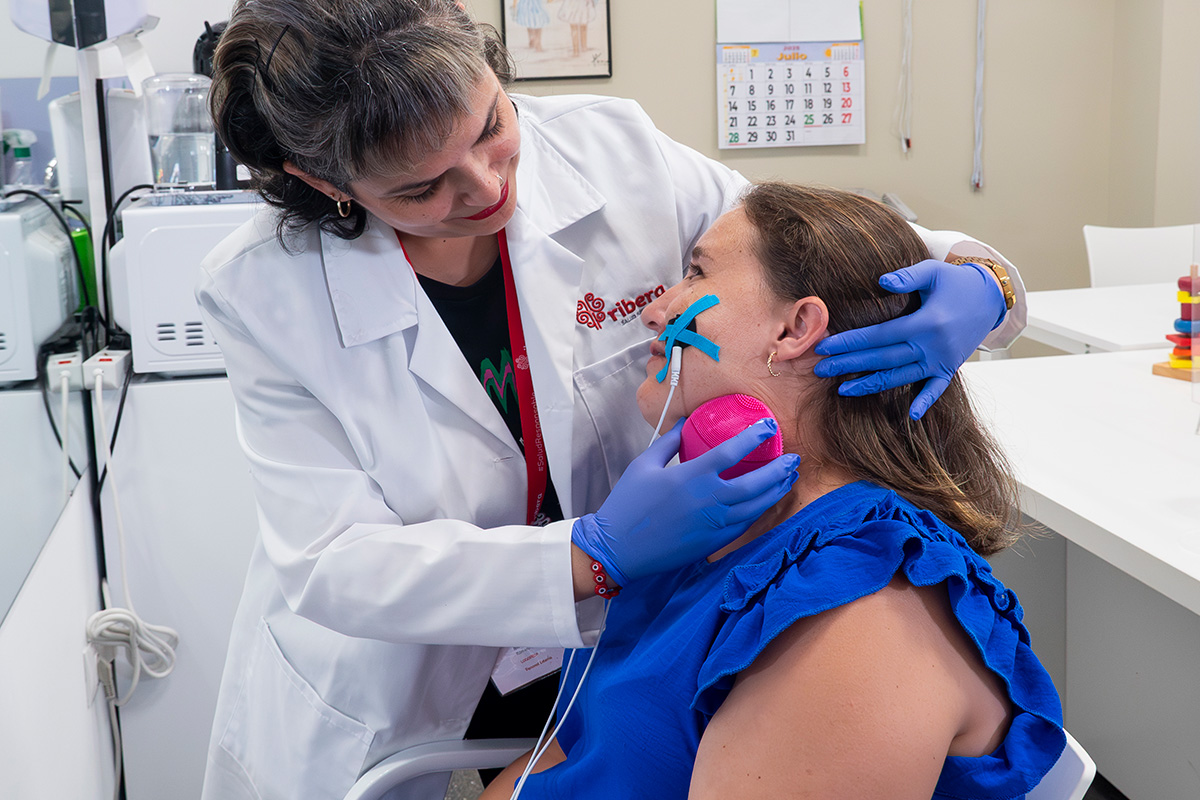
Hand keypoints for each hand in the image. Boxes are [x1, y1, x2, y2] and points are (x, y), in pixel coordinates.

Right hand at [571, 418, 800, 587]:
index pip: (733, 451)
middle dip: (779, 469)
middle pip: (756, 482)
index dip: (754, 436)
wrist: (618, 549)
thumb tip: (685, 423)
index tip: (768, 426)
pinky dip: (759, 512)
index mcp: (692, 475)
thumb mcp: (644, 464)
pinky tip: (766, 502)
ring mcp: (714, 524)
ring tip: (788, 479)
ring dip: (776, 491)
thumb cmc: (628, 503)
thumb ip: (669, 442)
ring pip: (757, 506)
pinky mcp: (713, 542)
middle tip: (793, 459)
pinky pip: (745, 525)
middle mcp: (709, 499)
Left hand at [812, 259, 1004, 419]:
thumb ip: (906, 276)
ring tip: (843, 389)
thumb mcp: (933, 271)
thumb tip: (880, 281)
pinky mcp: (950, 368)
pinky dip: (925, 402)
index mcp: (926, 322)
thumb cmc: (956, 281)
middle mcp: (933, 346)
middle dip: (849, 364)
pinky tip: (910, 415)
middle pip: (883, 358)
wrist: (990, 297)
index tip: (825, 347)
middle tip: (820, 370)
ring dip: (871, 385)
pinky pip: (936, 389)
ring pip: (901, 376)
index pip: (879, 335)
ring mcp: (942, 360)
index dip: (851, 342)